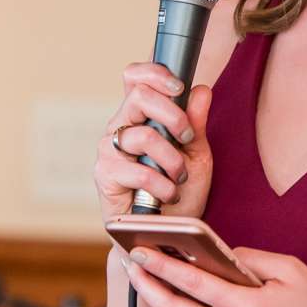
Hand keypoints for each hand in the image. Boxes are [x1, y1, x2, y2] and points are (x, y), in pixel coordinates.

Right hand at [93, 62, 213, 223]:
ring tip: (179, 177)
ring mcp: (109, 150)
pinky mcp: (105, 176)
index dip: (154, 73)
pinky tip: (168, 195)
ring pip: (144, 135)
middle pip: (138, 95)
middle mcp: (120, 127)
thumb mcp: (197, 155)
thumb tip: (201, 89)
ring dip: (172, 158)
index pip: (135, 78)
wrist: (165, 234)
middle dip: (173, 115)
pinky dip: (162, 184)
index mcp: (140, 116)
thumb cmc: (180, 192)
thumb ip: (197, 122)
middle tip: (188, 137)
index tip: (179, 87)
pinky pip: (138, 171)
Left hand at [123, 245, 306, 306]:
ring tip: (147, 282)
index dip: (161, 265)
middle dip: (147, 288)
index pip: (192, 283)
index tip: (140, 251)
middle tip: (131, 266)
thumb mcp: (292, 270)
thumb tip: (219, 254)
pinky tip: (175, 305)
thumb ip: (250, 259)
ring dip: (160, 305)